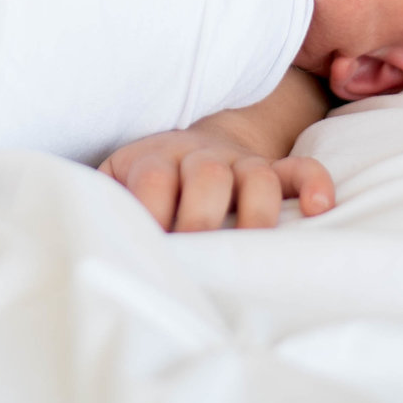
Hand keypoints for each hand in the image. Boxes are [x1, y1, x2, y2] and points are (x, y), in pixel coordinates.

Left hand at [101, 124, 334, 231]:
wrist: (186, 147)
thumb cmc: (143, 184)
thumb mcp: (113, 186)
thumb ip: (102, 205)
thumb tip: (84, 237)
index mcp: (152, 159)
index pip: (153, 180)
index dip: (152, 214)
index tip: (149, 249)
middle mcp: (197, 156)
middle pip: (205, 175)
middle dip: (201, 219)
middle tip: (195, 256)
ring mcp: (237, 162)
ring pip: (255, 174)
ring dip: (254, 213)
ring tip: (251, 247)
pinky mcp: (270, 170)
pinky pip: (299, 169)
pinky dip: (313, 184)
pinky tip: (319, 209)